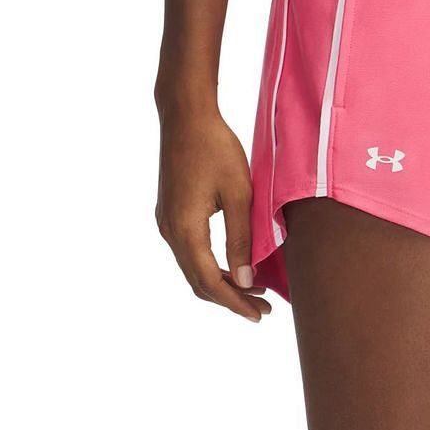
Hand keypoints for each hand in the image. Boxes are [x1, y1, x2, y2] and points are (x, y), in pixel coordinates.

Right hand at [156, 109, 271, 321]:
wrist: (185, 115)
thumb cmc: (215, 148)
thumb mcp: (239, 195)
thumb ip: (242, 241)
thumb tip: (247, 282)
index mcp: (186, 229)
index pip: (210, 282)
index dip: (236, 303)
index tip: (260, 314)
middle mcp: (170, 231)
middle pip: (199, 283)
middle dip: (231, 300)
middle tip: (262, 309)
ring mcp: (167, 223)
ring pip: (193, 270)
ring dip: (222, 285)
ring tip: (253, 293)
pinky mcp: (170, 215)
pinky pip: (190, 254)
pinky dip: (212, 268)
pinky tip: (235, 268)